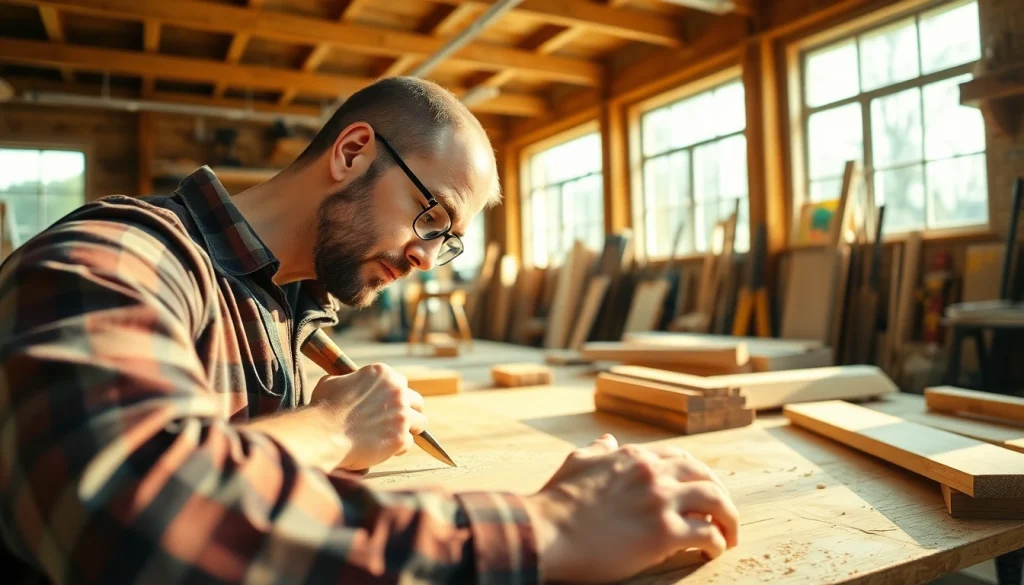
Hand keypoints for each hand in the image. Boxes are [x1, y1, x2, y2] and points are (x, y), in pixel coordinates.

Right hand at [309, 363, 426, 471]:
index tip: (388, 405)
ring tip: (395, 436)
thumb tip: (348, 383)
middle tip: (397, 422)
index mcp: (382, 374)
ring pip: (420, 422)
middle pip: (417, 401)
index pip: (400, 383)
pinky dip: (397, 448)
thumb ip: (348, 380)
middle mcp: (397, 391)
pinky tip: (384, 449)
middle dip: (408, 411)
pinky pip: (408, 443)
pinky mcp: (401, 437)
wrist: (323, 433)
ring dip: (409, 429)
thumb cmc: (324, 408)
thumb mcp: (333, 382)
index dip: (394, 396)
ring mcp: (402, 414)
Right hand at [524, 434, 738, 583]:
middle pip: (705, 475)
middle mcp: (652, 473)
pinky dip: (716, 543)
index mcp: (633, 457)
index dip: (695, 475)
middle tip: (723, 514)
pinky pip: (707, 534)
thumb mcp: (576, 462)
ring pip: (716, 501)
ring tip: (728, 536)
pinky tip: (711, 552)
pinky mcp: (664, 534)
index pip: (679, 458)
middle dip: (720, 494)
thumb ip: (597, 451)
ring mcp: (661, 502)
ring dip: (729, 519)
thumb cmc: (556, 501)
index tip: (699, 490)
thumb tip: (608, 440)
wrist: (546, 530)